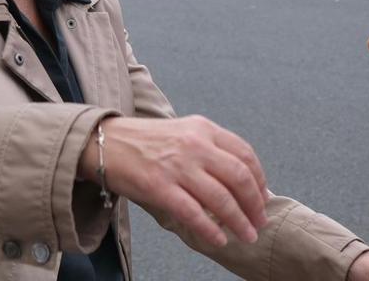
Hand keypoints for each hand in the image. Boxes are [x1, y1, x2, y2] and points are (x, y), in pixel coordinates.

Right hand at [79, 115, 267, 247]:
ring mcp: (177, 166)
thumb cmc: (148, 141)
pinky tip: (219, 239)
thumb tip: (241, 179)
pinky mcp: (158, 187)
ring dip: (239, 221)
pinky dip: (210, 229)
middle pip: (238, 177)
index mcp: (204, 129)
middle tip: (260, 222)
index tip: (264, 197)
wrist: (104, 141)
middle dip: (255, 204)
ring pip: (220, 198)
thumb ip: (211, 149)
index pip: (245, 154)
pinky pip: (192, 213)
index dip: (260, 179)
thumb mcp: (185, 132)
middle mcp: (195, 145)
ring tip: (247, 235)